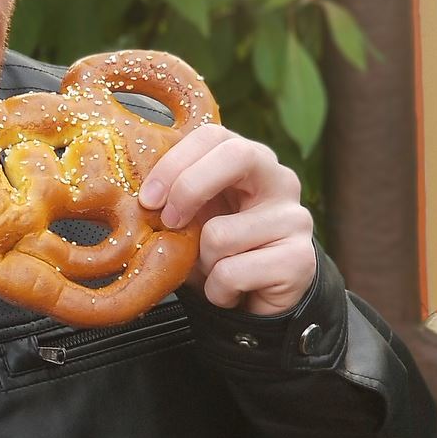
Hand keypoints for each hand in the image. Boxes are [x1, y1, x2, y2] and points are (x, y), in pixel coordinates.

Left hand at [138, 125, 315, 315]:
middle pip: (235, 156)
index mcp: (249, 161)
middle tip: (169, 222)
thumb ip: (171, 198)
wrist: (256, 301)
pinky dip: (218, 290)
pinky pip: (232, 272)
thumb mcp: (192, 218)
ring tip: (216, 268)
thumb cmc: (219, 252)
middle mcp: (280, 181)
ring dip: (202, 261)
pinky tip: (232, 290)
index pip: (212, 136)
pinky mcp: (299, 260)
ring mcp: (295, 218)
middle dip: (189, 188)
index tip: (148, 198)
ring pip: (221, 233)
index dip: (174, 162)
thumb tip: (136, 195)